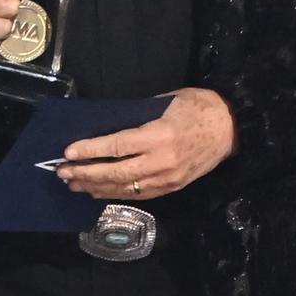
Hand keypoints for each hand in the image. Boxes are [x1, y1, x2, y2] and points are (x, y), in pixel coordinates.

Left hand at [57, 87, 236, 200]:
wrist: (232, 128)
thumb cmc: (199, 107)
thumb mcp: (167, 101)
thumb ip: (138, 114)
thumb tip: (109, 124)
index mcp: (159, 135)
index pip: (117, 146)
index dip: (90, 150)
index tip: (68, 153)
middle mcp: (161, 161)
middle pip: (116, 172)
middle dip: (86, 173)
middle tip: (63, 172)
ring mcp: (167, 178)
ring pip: (125, 187)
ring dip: (96, 187)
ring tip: (74, 184)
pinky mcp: (172, 187)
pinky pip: (139, 194)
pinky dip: (116, 193)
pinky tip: (99, 191)